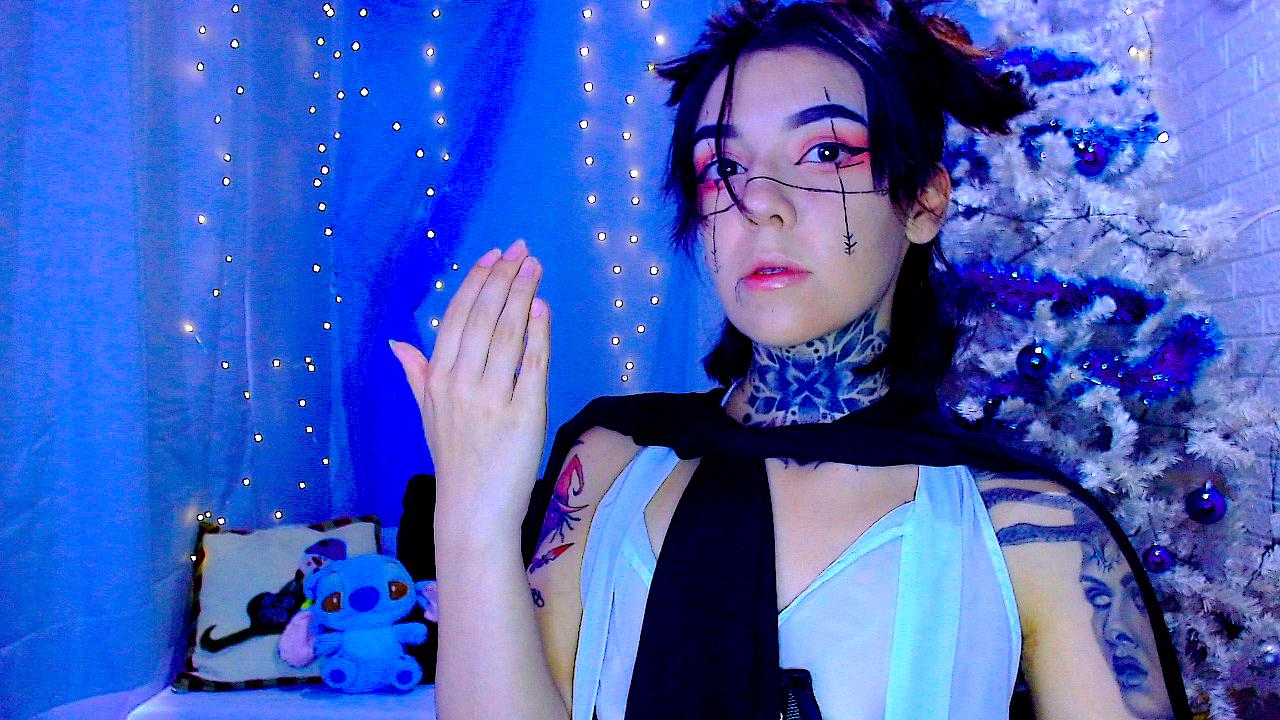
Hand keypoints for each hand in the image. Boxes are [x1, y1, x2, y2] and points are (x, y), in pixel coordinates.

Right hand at [390, 240, 549, 534]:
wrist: (473, 512)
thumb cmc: (455, 463)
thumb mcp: (428, 416)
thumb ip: (416, 375)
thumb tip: (397, 343)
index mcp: (436, 380)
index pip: (457, 317)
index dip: (476, 282)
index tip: (494, 255)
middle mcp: (459, 383)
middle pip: (483, 317)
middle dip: (503, 278)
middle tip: (522, 250)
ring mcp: (490, 398)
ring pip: (507, 333)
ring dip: (522, 295)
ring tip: (534, 268)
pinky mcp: (523, 414)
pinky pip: (532, 364)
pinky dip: (538, 333)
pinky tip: (543, 308)